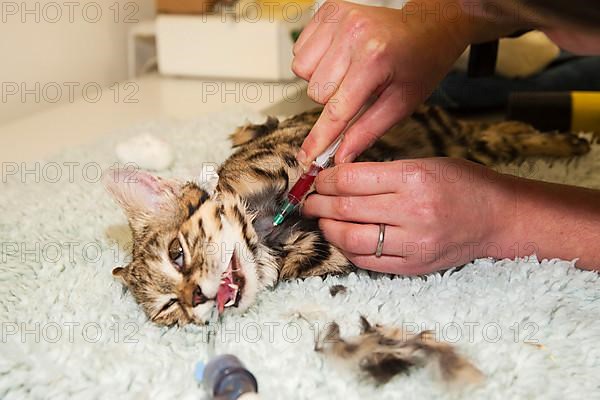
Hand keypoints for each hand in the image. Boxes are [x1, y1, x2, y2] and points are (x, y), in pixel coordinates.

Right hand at [293, 0, 473, 165]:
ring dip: (321, 80)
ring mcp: (338, 18)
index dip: (320, 138)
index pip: (337, 110)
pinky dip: (315, 61)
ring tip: (347, 72)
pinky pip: (300, 51)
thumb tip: (341, 156)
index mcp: (375, 57)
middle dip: (332, 100)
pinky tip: (338, 58)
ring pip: (302, 72)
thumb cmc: (419, 62)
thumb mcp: (401, 103)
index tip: (307, 157)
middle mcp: (353, 33)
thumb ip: (367, 131)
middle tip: (357, 90)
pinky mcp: (327, 10)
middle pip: (316, 93)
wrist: (427, 26)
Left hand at [302, 158, 503, 273]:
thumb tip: (339, 180)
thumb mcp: (425, 164)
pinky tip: (342, 238)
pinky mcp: (414, 265)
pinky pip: (367, 261)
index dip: (325, 180)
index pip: (351, 179)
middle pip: (345, 208)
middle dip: (317, 203)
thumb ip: (383, 173)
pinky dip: (347, 249)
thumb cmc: (463, 185)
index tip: (318, 179)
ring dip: (327, 228)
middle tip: (308, 200)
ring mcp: (413, 243)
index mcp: (413, 178)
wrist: (499, 218)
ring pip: (350, 239)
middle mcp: (412, 211)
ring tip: (321, 219)